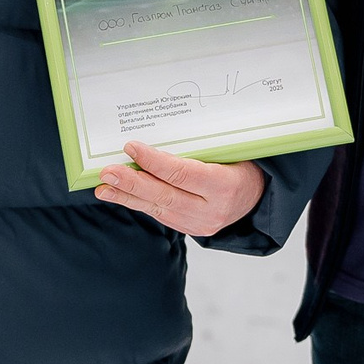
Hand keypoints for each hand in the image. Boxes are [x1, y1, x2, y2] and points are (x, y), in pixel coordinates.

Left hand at [94, 141, 267, 235]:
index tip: (131, 147)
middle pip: (165, 195)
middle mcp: (212, 210)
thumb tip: (159, 133)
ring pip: (158, 209)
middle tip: (108, 173)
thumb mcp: (231, 150)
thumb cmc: (243, 164)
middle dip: (132, 183)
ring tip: (104, 187)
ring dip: (127, 197)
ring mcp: (200, 223)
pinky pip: (160, 214)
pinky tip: (120, 195)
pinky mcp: (190, 229)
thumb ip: (199, 149)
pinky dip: (138, 203)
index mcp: (225, 186)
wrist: (260, 197)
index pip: (183, 174)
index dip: (154, 162)